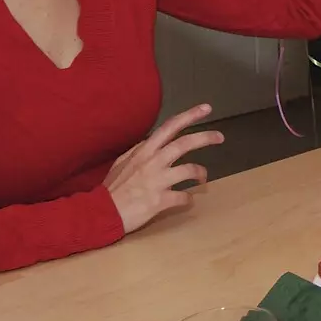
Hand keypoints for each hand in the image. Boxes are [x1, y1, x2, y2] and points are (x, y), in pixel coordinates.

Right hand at [102, 104, 223, 233]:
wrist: (100, 212)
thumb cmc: (112, 188)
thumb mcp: (123, 163)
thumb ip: (140, 151)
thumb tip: (151, 143)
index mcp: (144, 151)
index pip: (169, 127)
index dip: (189, 116)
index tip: (206, 108)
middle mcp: (152, 162)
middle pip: (184, 143)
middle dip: (205, 137)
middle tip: (220, 137)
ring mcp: (157, 181)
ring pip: (189, 169)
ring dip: (200, 172)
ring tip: (203, 178)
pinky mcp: (159, 200)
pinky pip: (183, 197)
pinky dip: (188, 198)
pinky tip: (188, 200)